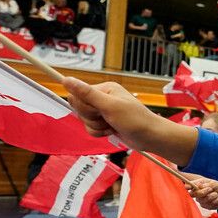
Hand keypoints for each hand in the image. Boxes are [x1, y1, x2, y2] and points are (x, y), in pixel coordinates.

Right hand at [63, 77, 184, 155]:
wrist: (150, 137)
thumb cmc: (135, 120)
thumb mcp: (110, 106)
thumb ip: (87, 94)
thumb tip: (66, 80)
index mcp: (104, 89)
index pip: (77, 95)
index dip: (84, 107)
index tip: (97, 110)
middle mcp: (102, 98)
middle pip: (79, 108)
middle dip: (92, 118)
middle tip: (108, 118)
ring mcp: (103, 111)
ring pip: (84, 120)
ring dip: (97, 127)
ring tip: (112, 125)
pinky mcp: (104, 123)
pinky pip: (90, 129)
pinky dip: (99, 133)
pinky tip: (112, 131)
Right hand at [188, 177, 217, 210]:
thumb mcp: (214, 183)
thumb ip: (206, 185)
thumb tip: (199, 186)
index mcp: (199, 185)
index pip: (190, 186)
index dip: (187, 186)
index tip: (187, 187)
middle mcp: (198, 193)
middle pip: (194, 194)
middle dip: (203, 191)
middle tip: (210, 189)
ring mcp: (202, 200)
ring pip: (203, 199)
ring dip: (212, 196)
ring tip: (217, 194)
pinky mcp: (206, 206)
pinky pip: (209, 204)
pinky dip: (216, 201)